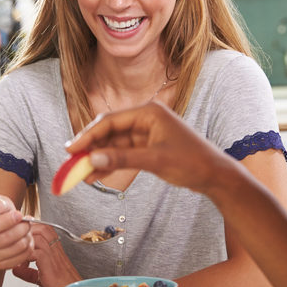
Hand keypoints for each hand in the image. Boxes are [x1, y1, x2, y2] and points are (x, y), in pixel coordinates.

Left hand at [12, 224, 80, 286]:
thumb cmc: (60, 285)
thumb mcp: (41, 276)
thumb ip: (28, 271)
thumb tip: (16, 269)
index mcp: (54, 248)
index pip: (43, 227)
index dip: (29, 229)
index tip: (18, 238)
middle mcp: (55, 248)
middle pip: (41, 227)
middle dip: (26, 232)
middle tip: (16, 243)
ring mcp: (53, 254)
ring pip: (39, 235)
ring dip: (25, 242)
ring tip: (18, 253)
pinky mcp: (49, 263)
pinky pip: (35, 251)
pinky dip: (25, 255)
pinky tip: (22, 264)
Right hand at [66, 101, 236, 197]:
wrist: (215, 175)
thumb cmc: (192, 162)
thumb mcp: (155, 161)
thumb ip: (122, 159)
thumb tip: (92, 160)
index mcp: (149, 112)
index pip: (110, 121)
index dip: (88, 135)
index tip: (71, 149)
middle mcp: (145, 119)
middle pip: (110, 131)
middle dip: (90, 147)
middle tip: (71, 161)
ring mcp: (146, 133)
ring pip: (114, 144)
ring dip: (98, 158)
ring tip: (80, 173)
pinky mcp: (148, 147)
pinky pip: (123, 154)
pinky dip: (111, 163)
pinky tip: (96, 175)